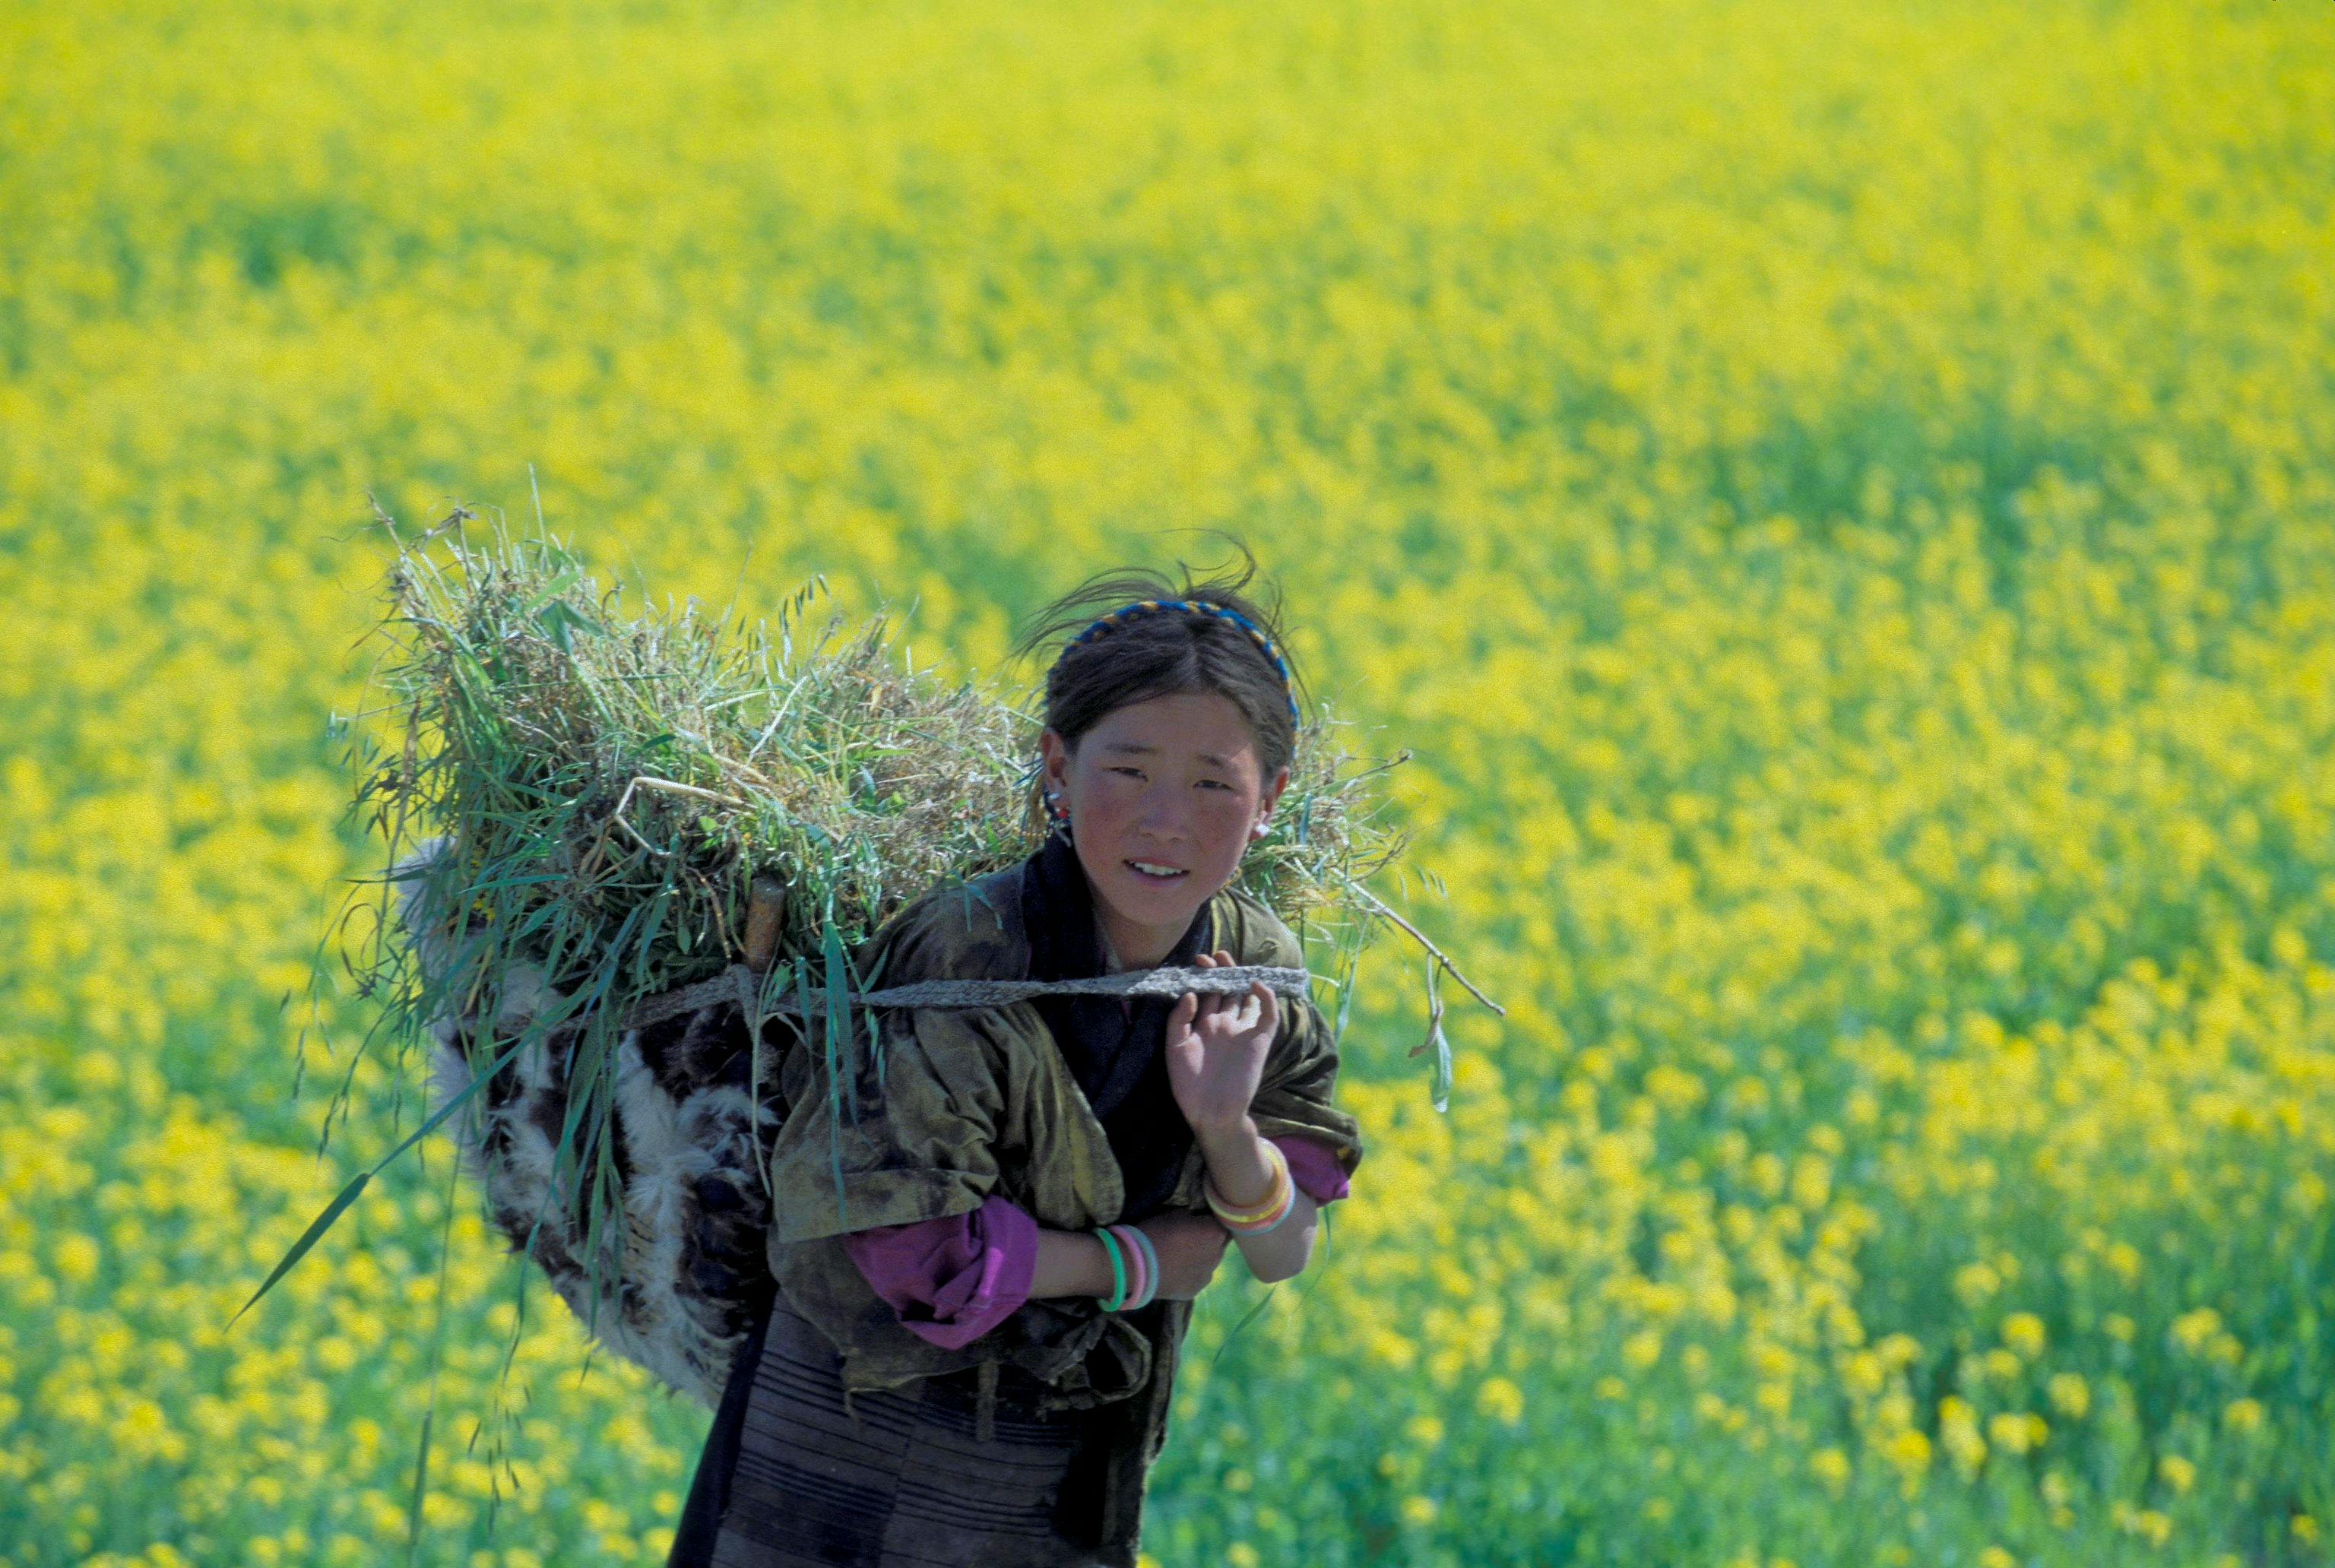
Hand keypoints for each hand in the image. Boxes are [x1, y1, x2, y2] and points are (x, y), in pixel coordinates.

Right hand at [1136, 1211, 1233, 1299]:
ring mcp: (1207, 1276)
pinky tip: (1174, 1273)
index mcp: (1215, 1233)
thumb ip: (1190, 1217)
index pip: (1218, 1224)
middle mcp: (1217, 1255)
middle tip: (1186, 1241)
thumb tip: (1193, 1220)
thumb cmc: (1156, 1233)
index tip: (1194, 1223)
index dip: (1206, 1223)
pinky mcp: (1196, 1291)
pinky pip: (1196, 1279)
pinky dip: (1189, 1275)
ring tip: (1179, 1259)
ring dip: (1199, 1260)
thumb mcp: (1173, 1214)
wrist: (1138, 1266)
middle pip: (1216, 1245)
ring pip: (1207, 1264)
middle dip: (1206, 1242)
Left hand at [1164, 950, 1277, 1134]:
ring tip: (1228, 960)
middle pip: (1226, 990)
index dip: (1203, 976)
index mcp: (1204, 1026)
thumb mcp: (1175, 1048)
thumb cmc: (1189, 1084)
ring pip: (1246, 997)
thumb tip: (1190, 993)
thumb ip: (1179, 1020)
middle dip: (1221, 971)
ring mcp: (1243, 1031)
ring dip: (1241, 978)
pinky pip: (1267, 1015)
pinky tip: (1254, 985)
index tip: (1196, 961)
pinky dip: (1266, 998)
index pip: (1206, 993)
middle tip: (1213, 955)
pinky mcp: (1259, 1040)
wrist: (1210, 1112)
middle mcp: (1224, 1024)